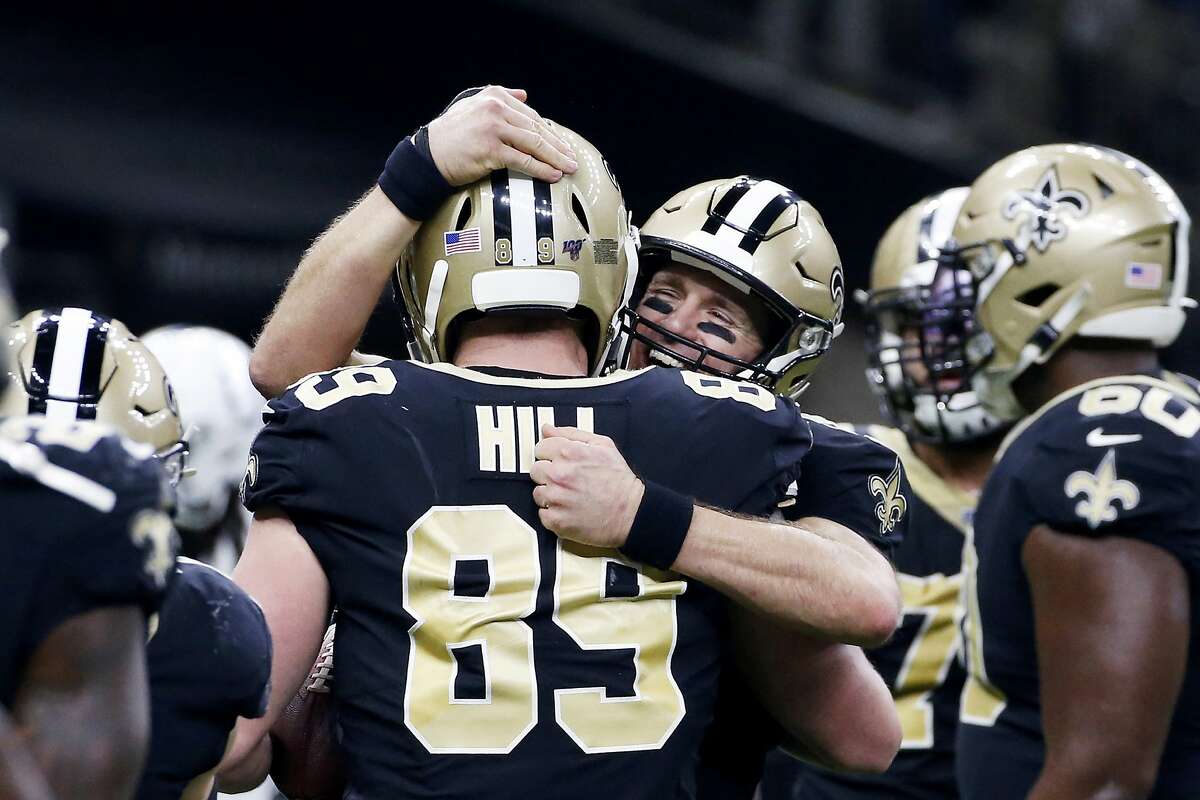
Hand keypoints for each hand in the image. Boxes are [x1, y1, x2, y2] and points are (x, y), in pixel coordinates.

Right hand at [427, 86, 577, 184]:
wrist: (429, 155)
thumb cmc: (450, 135)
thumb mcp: (472, 105)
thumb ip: (499, 96)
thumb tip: (524, 94)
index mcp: (494, 96)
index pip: (531, 116)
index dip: (550, 132)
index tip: (562, 144)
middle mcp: (496, 109)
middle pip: (536, 129)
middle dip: (558, 146)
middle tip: (572, 158)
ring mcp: (494, 129)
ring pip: (534, 144)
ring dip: (555, 158)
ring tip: (569, 168)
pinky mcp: (491, 149)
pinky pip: (523, 161)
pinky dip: (541, 169)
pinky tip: (553, 175)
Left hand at [531, 425, 644, 548]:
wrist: (632, 512)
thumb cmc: (619, 479)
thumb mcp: (602, 445)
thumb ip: (571, 433)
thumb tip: (547, 428)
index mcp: (568, 453)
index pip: (540, 448)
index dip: (551, 455)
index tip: (561, 462)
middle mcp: (558, 474)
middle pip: (535, 470)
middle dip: (549, 474)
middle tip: (568, 480)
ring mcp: (556, 499)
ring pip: (538, 493)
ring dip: (551, 494)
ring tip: (571, 496)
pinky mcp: (556, 521)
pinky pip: (543, 514)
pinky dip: (554, 514)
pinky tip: (570, 510)